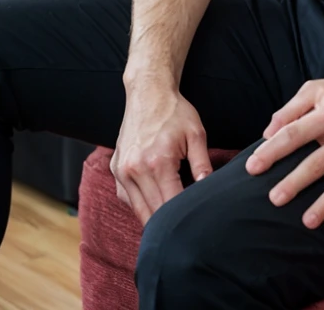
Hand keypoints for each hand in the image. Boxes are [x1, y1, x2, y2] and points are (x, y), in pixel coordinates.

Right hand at [110, 85, 212, 225]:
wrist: (148, 93)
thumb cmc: (174, 112)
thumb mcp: (196, 134)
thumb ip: (202, 164)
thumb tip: (208, 190)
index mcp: (158, 163)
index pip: (171, 206)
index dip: (184, 218)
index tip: (197, 224)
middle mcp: (135, 170)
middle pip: (153, 214)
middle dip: (169, 224)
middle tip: (185, 231)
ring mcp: (122, 171)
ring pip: (138, 211)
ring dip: (153, 219)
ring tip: (171, 223)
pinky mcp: (115, 169)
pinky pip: (127, 199)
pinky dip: (140, 205)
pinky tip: (154, 202)